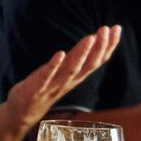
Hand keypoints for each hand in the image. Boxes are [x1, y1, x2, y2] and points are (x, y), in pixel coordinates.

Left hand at [6, 26, 120, 128]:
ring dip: (82, 54)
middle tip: (106, 29)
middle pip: (89, 65)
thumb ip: (77, 58)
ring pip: (72, 70)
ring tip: (90, 38)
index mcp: (77, 76)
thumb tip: (93, 39)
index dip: (108, 46)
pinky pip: (47, 76)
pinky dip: (54, 65)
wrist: (23, 112)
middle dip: (100, 47)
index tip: (117, 29)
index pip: (97, 61)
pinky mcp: (37, 88)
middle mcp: (69, 81)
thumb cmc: (46, 87)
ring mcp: (54, 85)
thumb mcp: (65, 71)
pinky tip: (60, 54)